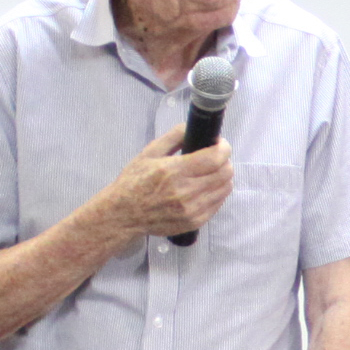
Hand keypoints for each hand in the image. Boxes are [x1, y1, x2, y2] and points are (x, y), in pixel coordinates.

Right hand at [99, 133, 234, 239]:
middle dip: (225, 160)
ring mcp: (191, 209)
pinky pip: (218, 204)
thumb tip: (195, 127)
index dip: (224, 147)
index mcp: (174, 171)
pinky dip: (217, 193)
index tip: (220, 144)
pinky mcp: (194, 222)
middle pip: (225, 173)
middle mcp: (185, 191)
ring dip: (223, 177)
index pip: (215, 158)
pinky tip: (206, 188)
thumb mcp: (149, 152)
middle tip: (215, 158)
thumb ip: (174, 137)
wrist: (124, 214)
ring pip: (225, 188)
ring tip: (212, 172)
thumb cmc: (134, 181)